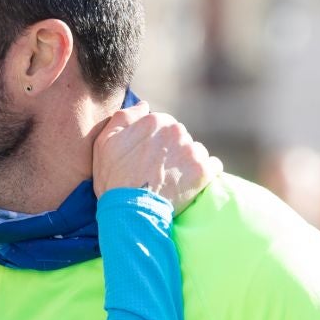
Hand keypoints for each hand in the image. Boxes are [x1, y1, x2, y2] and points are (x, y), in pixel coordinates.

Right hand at [92, 104, 221, 213]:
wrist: (130, 213)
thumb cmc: (113, 179)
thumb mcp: (105, 143)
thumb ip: (124, 118)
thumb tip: (143, 105)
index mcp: (155, 121)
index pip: (164, 125)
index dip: (156, 143)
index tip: (149, 159)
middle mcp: (176, 131)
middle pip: (181, 138)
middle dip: (173, 151)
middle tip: (160, 172)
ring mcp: (192, 151)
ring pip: (196, 151)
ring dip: (188, 163)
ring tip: (174, 181)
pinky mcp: (204, 171)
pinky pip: (214, 166)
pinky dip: (205, 174)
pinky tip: (191, 185)